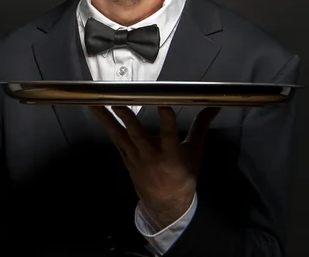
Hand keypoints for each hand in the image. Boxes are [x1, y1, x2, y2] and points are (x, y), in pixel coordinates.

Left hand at [90, 105, 219, 229]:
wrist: (166, 203)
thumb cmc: (183, 176)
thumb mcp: (195, 152)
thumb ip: (200, 127)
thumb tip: (213, 107)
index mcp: (171, 156)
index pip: (170, 136)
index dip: (167, 121)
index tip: (164, 106)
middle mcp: (151, 157)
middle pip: (138, 136)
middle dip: (128, 119)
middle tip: (118, 104)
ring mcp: (135, 158)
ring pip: (120, 136)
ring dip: (107, 120)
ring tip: (95, 104)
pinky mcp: (126, 158)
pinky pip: (116, 140)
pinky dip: (107, 126)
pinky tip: (98, 113)